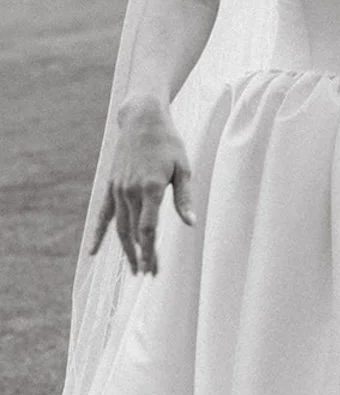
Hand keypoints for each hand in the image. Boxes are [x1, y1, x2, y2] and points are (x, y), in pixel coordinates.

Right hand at [90, 95, 194, 275]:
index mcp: (150, 188)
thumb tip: (191, 223)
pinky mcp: (111, 186)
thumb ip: (184, 198)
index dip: (150, 252)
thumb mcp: (183, 168)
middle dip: (142, 256)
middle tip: (149, 275)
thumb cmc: (168, 143)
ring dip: (126, 250)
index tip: (153, 270)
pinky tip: (94, 251)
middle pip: (134, 232)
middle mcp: (130, 191)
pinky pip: (103, 214)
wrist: (142, 118)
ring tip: (134, 269)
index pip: (148, 229)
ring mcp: (118, 189)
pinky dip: (98, 233)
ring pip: (120, 227)